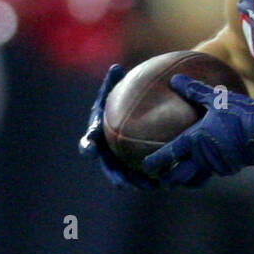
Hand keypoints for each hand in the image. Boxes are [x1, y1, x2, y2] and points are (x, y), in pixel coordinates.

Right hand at [79, 63, 160, 190]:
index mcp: (95, 136)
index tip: (91, 148)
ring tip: (150, 186)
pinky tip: (166, 181)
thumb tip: (116, 67)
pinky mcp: (132, 168)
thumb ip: (113, 83)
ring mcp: (118, 163)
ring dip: (136, 183)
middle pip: (108, 168)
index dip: (88, 147)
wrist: (127, 114)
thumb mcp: (114, 90)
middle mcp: (104, 153)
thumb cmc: (118, 101)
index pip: (88, 144)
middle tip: (122, 182)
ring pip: (126, 177)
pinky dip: (151, 179)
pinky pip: (142, 176)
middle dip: (115, 176)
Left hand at [141, 75, 253, 186]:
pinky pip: (215, 172)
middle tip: (161, 180)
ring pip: (197, 178)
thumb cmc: (240, 113)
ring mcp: (218, 166)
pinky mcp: (230, 169)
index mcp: (196, 140)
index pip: (169, 155)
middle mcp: (204, 157)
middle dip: (169, 180)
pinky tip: (208, 164)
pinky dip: (207, 171)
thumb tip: (175, 79)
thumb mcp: (216, 99)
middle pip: (180, 176)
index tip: (145, 166)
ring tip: (182, 177)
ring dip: (188, 179)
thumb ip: (194, 91)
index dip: (155, 162)